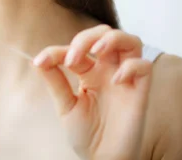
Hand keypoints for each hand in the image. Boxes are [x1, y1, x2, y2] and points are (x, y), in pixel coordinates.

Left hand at [33, 25, 152, 159]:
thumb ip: (55, 81)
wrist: (102, 159)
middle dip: (86, 37)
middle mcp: (108, 70)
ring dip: (113, 39)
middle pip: (105, 34)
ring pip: (130, 42)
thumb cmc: (86, 134)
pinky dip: (131, 67)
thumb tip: (37, 59)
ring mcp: (125, 79)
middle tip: (72, 58)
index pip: (75, 49)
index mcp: (88, 71)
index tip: (41, 63)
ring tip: (96, 50)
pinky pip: (144, 67)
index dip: (56, 51)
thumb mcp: (65, 105)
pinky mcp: (140, 92)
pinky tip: (116, 80)